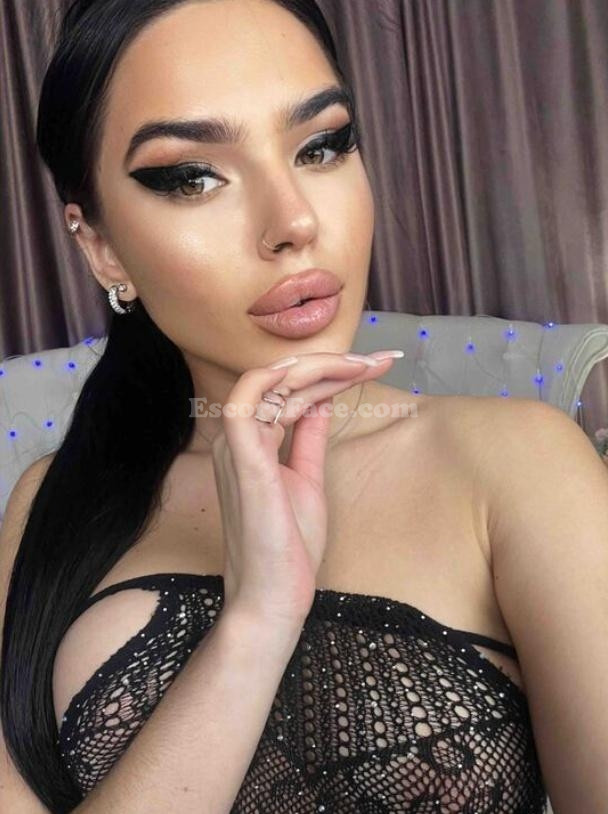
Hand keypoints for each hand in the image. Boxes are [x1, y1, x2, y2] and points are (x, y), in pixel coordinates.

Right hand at [209, 350, 402, 625]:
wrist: (274, 596)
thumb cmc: (289, 546)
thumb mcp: (308, 478)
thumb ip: (309, 437)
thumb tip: (321, 401)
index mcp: (253, 444)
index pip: (289, 391)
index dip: (330, 374)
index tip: (374, 366)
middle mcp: (240, 439)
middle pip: (283, 380)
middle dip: (334, 363)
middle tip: (381, 359)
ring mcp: (237, 446)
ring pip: (271, 379)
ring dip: (321, 365)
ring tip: (367, 363)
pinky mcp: (243, 459)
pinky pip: (250, 400)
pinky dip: (280, 377)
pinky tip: (325, 369)